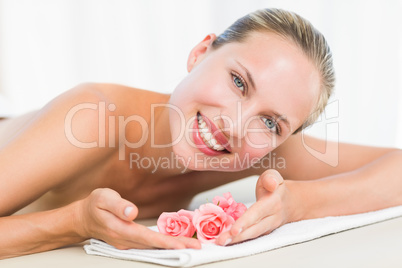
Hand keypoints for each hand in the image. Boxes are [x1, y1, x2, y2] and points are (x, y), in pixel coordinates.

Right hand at [77, 188, 200, 249]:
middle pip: (154, 246)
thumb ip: (118, 205)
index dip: (165, 242)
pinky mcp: (129, 241)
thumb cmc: (94, 205)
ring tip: (191, 246)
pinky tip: (174, 243)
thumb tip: (132, 212)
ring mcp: (127, 243)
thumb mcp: (103, 197)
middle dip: (176, 247)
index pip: (147, 238)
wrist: (82, 218)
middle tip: (196, 247)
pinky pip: (148, 245)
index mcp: (120, 229)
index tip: (182, 246)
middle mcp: (125, 240)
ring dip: (171, 247)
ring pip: (152, 247)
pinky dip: (162, 245)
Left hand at [216, 169, 292, 245]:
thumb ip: (271, 177)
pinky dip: (239, 240)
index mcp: (273, 202)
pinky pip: (251, 236)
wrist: (290, 202)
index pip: (257, 213)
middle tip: (221, 241)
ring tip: (221, 242)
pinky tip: (227, 241)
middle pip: (254, 229)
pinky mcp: (263, 232)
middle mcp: (272, 218)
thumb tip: (271, 184)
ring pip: (252, 235)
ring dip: (236, 240)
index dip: (245, 222)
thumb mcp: (273, 176)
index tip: (234, 230)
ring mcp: (269, 227)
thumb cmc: (276, 187)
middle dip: (237, 236)